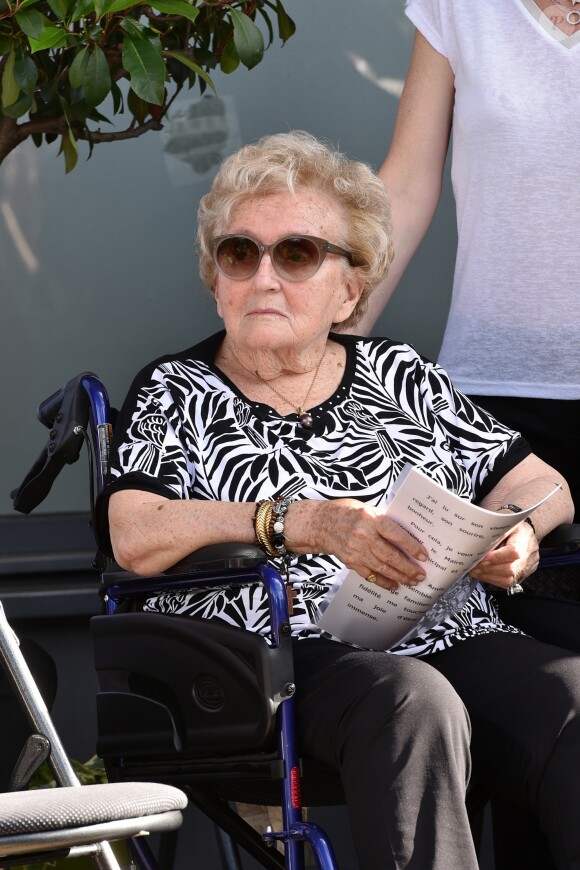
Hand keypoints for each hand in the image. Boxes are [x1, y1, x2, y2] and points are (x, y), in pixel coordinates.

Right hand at [305, 498, 428, 589]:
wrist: (319, 523)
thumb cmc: (345, 512)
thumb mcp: (366, 508)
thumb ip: (384, 520)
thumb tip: (406, 534)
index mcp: (371, 519)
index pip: (396, 534)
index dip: (412, 546)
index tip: (423, 555)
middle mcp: (363, 535)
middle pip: (391, 555)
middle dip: (408, 568)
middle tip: (421, 574)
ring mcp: (356, 550)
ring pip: (382, 567)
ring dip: (399, 576)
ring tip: (412, 581)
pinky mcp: (350, 561)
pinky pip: (369, 575)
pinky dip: (383, 581)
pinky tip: (394, 585)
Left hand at [469, 523, 538, 591]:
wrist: (524, 531)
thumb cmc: (511, 525)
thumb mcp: (502, 520)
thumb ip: (493, 530)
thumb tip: (476, 543)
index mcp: (524, 536)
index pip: (513, 552)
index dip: (496, 557)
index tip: (481, 558)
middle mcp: (529, 553)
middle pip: (510, 568)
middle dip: (488, 569)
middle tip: (473, 566)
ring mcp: (528, 566)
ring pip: (509, 579)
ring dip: (489, 576)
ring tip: (475, 572)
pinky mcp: (523, 573)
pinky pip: (509, 582)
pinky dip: (494, 580)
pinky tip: (483, 575)